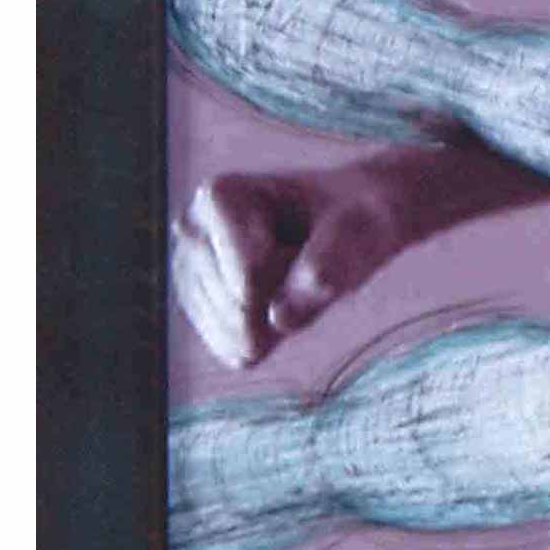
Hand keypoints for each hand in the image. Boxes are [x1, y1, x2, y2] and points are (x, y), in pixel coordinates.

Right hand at [170, 160, 417, 370]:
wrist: (348, 227)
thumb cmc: (356, 220)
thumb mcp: (361, 230)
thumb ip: (329, 265)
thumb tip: (280, 319)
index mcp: (218, 196)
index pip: (247, 273)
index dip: (291, 270)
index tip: (306, 235)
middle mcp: (190, 232)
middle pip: (241, 306)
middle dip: (284, 295)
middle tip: (303, 259)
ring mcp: (188, 274)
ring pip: (238, 335)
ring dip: (277, 318)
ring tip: (289, 275)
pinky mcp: (199, 311)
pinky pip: (237, 353)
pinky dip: (268, 339)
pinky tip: (276, 300)